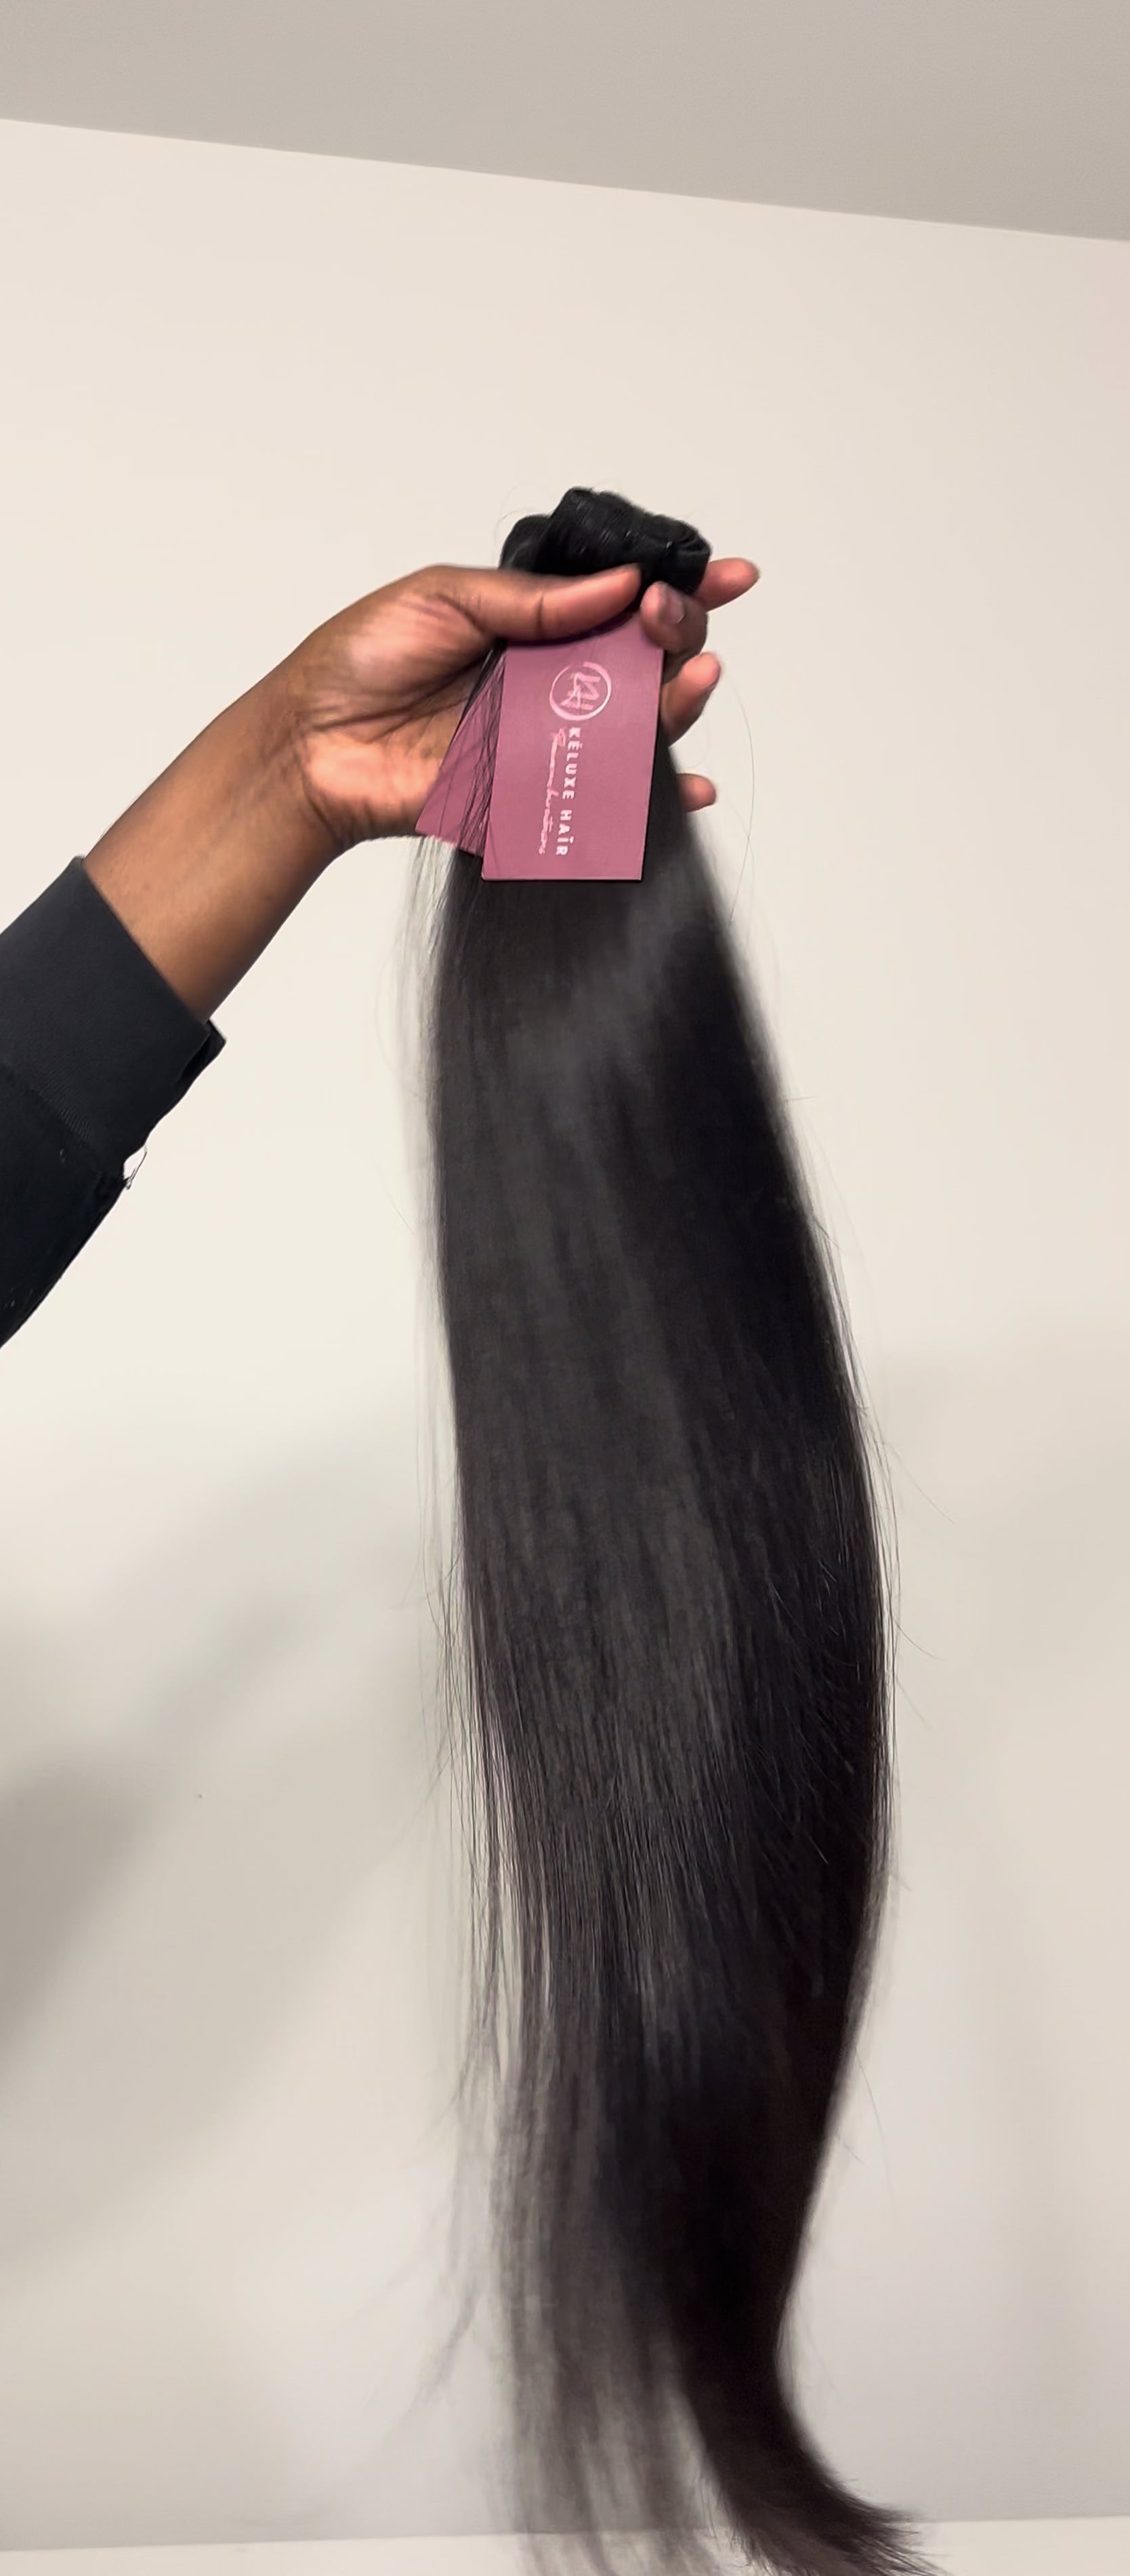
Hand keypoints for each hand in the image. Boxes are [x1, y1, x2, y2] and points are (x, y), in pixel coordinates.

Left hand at [284, 552, 758, 853]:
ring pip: (639, 724)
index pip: (623, 601)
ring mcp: (547, 738)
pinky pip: (604, 796)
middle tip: (663, 619)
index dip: (683, 588)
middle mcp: (552, 681)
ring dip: (678, 702)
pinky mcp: (532, 793)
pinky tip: (688, 788)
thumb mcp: (444, 597)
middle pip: (648, 659)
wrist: (311, 743)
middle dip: (678, 633)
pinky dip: (655, 796)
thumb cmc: (359, 661)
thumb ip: (535, 599)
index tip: (730, 575)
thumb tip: (619, 584)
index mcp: (536, 624)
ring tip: (689, 677)